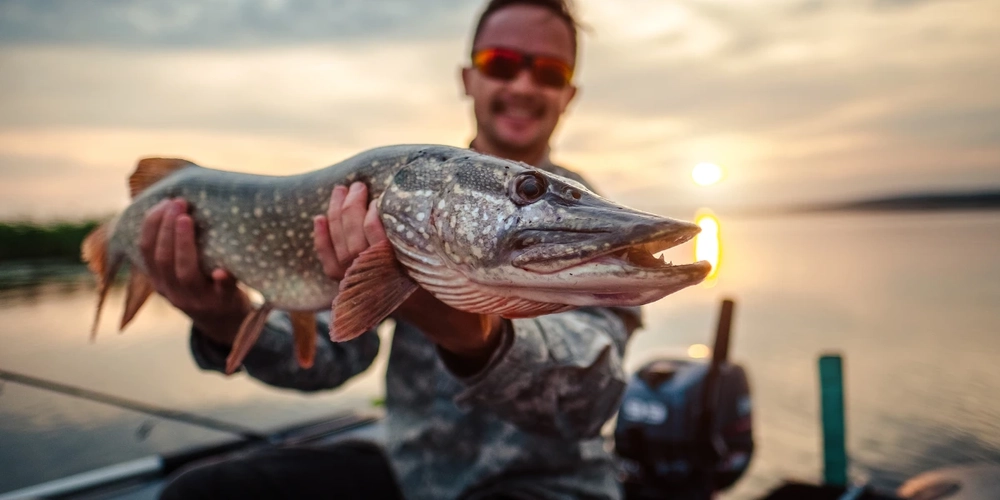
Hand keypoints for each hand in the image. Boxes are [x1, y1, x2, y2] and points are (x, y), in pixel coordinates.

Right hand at [139, 199, 250, 344]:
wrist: (224, 321)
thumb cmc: (202, 284)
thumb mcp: (180, 271)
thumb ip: (173, 248)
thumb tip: (173, 200)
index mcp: (159, 280)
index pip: (146, 251)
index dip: (151, 225)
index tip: (164, 202)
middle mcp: (173, 291)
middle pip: (164, 259)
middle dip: (167, 228)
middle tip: (178, 202)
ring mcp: (197, 299)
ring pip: (185, 273)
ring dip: (184, 244)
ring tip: (187, 219)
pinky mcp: (222, 304)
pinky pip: (220, 292)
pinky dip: (220, 280)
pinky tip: (221, 269)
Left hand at [313, 183, 502, 367]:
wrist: (460, 329)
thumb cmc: (472, 290)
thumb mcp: (473, 266)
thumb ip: (465, 241)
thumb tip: (492, 196)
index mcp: (413, 285)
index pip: (380, 257)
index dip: (372, 229)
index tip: (378, 202)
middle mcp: (388, 291)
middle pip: (355, 254)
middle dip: (350, 216)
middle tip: (357, 187)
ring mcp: (373, 292)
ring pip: (341, 258)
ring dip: (336, 222)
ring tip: (342, 191)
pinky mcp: (365, 290)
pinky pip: (334, 269)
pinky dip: (323, 244)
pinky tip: (320, 218)